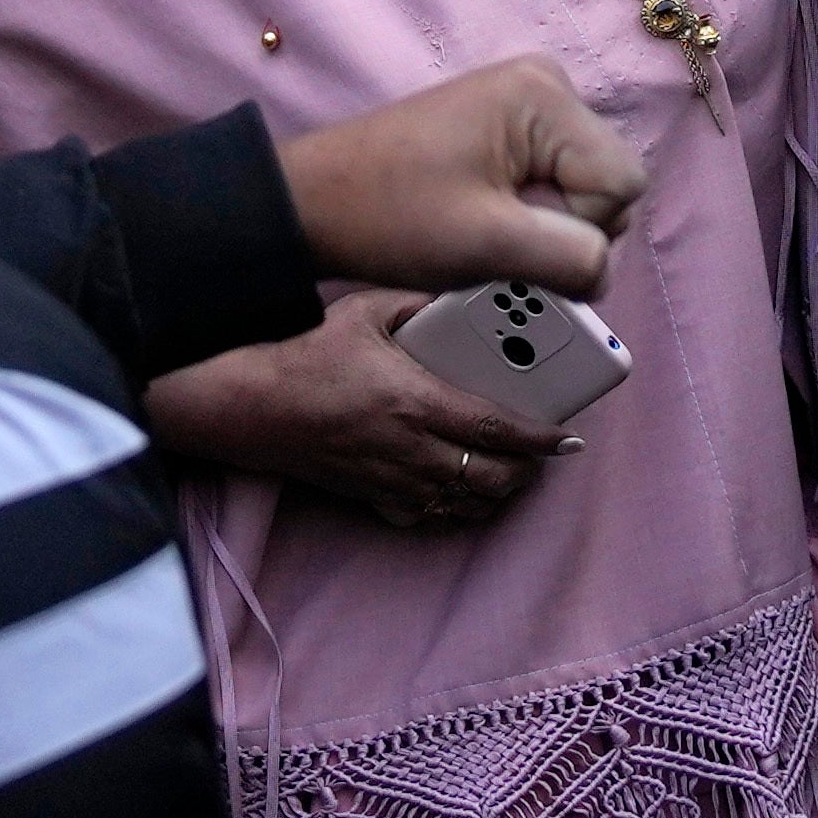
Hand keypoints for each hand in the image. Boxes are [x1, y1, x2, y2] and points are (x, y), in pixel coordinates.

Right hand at [145, 294, 572, 528]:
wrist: (250, 406)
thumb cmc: (306, 356)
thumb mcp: (364, 312)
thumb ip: (418, 304)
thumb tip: (456, 300)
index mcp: (415, 400)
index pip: (495, 427)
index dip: (539, 438)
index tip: (566, 439)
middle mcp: (409, 448)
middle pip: (490, 476)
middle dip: (526, 472)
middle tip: (543, 456)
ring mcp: (390, 479)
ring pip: (463, 503)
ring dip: (495, 492)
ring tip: (512, 472)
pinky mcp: (370, 497)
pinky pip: (427, 517)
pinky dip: (453, 509)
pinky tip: (461, 491)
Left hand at [274, 54, 644, 294]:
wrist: (312, 202)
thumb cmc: (389, 216)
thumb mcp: (488, 245)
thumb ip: (571, 260)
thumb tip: (602, 272)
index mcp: (545, 95)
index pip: (622, 184)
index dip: (582, 230)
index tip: (515, 238)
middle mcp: (548, 84)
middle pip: (608, 184)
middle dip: (565, 230)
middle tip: (497, 240)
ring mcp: (529, 103)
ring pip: (584, 190)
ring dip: (545, 228)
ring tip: (484, 233)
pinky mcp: (510, 127)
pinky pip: (555, 183)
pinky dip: (529, 216)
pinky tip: (484, 223)